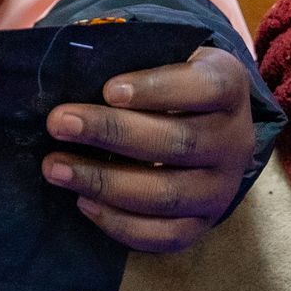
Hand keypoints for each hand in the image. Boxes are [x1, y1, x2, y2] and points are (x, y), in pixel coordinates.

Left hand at [41, 45, 255, 252]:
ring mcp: (223, 187)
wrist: (204, 123)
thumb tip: (72, 59)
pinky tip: (83, 202)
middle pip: (178, 143)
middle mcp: (235, 139)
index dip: (157, 89)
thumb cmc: (166, 81)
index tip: (108, 90)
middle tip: (59, 123)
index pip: (203, 87)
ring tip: (55, 168)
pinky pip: (165, 236)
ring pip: (167, 193)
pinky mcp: (204, 223)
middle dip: (111, 133)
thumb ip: (127, 54)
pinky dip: (121, 223)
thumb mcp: (160, 56)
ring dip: (104, 182)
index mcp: (228, 86)